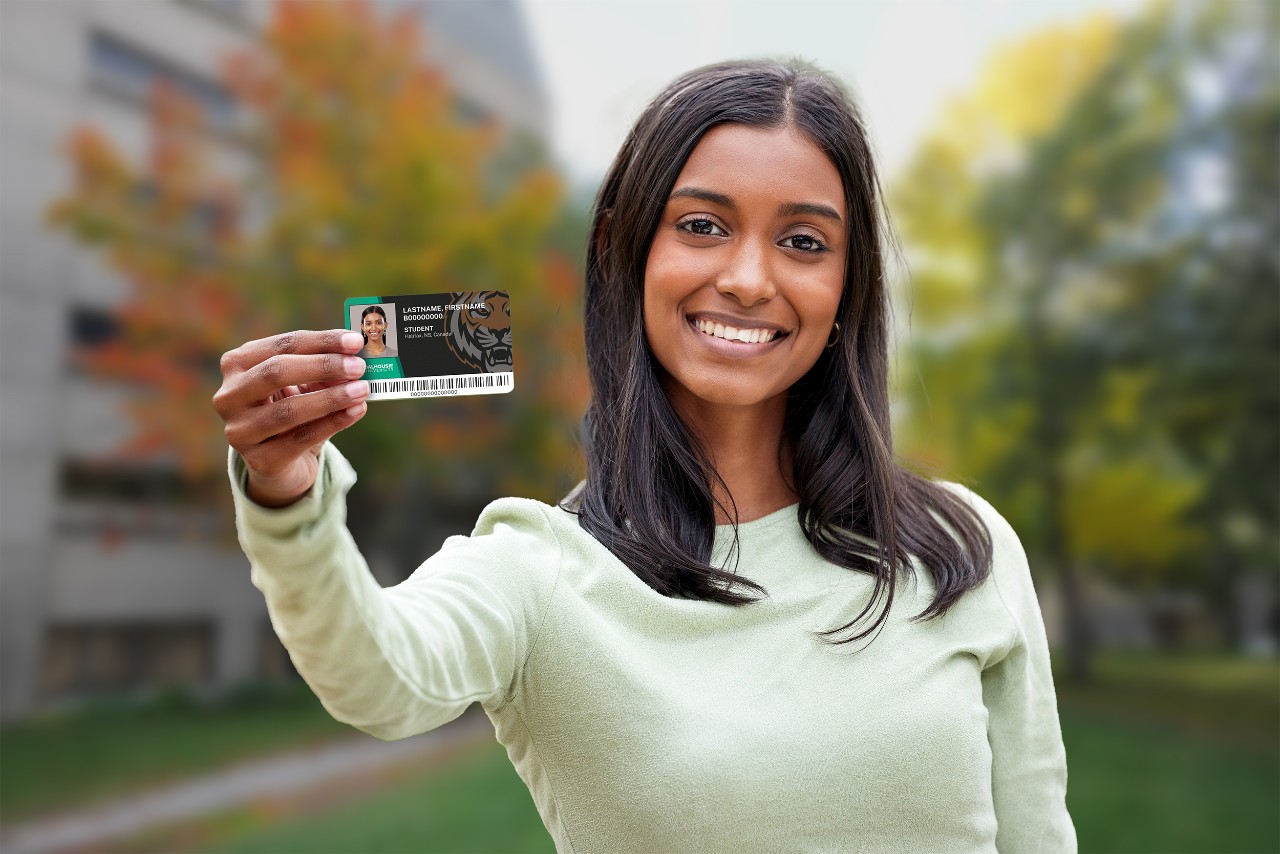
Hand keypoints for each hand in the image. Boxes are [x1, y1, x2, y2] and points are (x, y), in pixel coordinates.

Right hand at [213, 329, 369, 507]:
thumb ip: (324, 371)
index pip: (281, 346)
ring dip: (331, 397)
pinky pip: (301, 438)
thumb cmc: (293, 411)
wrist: (280, 464)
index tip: (355, 341)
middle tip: (358, 367)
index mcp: (237, 365)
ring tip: (362, 390)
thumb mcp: (305, 386)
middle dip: (323, 366)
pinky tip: (356, 412)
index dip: (321, 341)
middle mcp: (229, 396)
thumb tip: (354, 357)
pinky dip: (333, 423)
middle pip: (276, 372)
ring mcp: (239, 430)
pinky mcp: (259, 460)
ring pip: (288, 410)